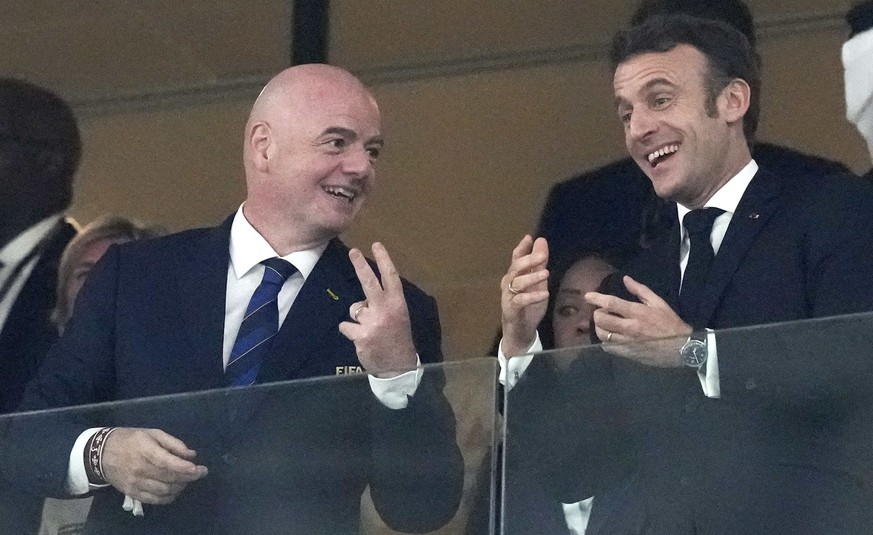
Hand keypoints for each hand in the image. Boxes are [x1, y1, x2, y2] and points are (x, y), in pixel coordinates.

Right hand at [101, 427, 207, 504]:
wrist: (101, 453)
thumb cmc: (130, 439)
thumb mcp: (152, 433)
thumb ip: (173, 443)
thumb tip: (191, 455)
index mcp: (146, 451)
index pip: (169, 463)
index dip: (187, 468)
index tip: (201, 469)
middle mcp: (141, 469)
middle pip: (169, 478)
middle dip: (188, 478)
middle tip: (199, 474)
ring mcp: (135, 483)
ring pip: (164, 491)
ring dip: (180, 487)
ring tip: (186, 481)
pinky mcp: (131, 492)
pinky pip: (153, 500)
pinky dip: (167, 498)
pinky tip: (174, 492)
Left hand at [339, 242, 416, 376]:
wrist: (398, 367)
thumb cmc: (398, 338)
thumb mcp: (399, 317)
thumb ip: (385, 304)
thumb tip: (365, 296)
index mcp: (398, 304)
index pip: (390, 277)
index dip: (383, 260)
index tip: (376, 245)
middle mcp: (385, 310)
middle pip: (369, 283)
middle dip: (360, 265)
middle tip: (352, 252)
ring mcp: (372, 323)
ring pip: (354, 308)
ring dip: (358, 317)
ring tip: (370, 329)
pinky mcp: (361, 336)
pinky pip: (346, 325)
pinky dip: (350, 331)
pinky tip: (361, 339)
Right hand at [500, 235, 548, 357]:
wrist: (520, 333)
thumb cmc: (528, 307)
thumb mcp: (538, 283)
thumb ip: (539, 264)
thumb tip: (541, 241)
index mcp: (514, 276)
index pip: (516, 258)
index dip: (522, 248)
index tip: (529, 238)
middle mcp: (508, 284)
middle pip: (515, 268)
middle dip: (528, 260)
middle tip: (542, 256)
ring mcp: (508, 297)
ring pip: (517, 283)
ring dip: (532, 277)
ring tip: (546, 274)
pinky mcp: (511, 310)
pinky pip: (520, 301)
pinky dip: (532, 297)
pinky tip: (544, 294)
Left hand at [585, 275, 691, 366]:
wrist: (682, 347)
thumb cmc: (670, 323)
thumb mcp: (658, 303)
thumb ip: (640, 290)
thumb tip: (625, 279)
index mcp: (637, 312)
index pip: (611, 303)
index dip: (596, 298)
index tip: (587, 296)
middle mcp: (630, 327)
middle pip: (602, 320)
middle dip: (597, 314)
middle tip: (602, 312)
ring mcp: (628, 342)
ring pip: (603, 334)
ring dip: (599, 327)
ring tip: (605, 324)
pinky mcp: (628, 353)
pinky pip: (609, 347)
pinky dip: (605, 341)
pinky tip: (610, 337)